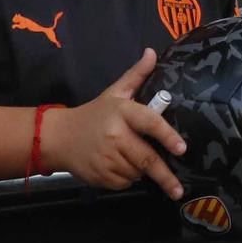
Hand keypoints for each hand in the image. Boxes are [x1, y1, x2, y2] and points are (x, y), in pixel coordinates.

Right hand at [44, 49, 187, 198]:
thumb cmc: (94, 114)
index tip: (182, 148)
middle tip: (178, 190)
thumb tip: (153, 52)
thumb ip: (136, 75)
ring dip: (142, 171)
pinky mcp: (100, 176)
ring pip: (137, 172)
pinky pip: (124, 183)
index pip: (149, 123)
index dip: (167, 136)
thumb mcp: (114, 92)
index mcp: (122, 112)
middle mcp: (115, 135)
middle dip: (165, 176)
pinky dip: (128, 178)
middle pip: (146, 159)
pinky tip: (119, 165)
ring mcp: (106, 158)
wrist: (59, 137)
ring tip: (132, 156)